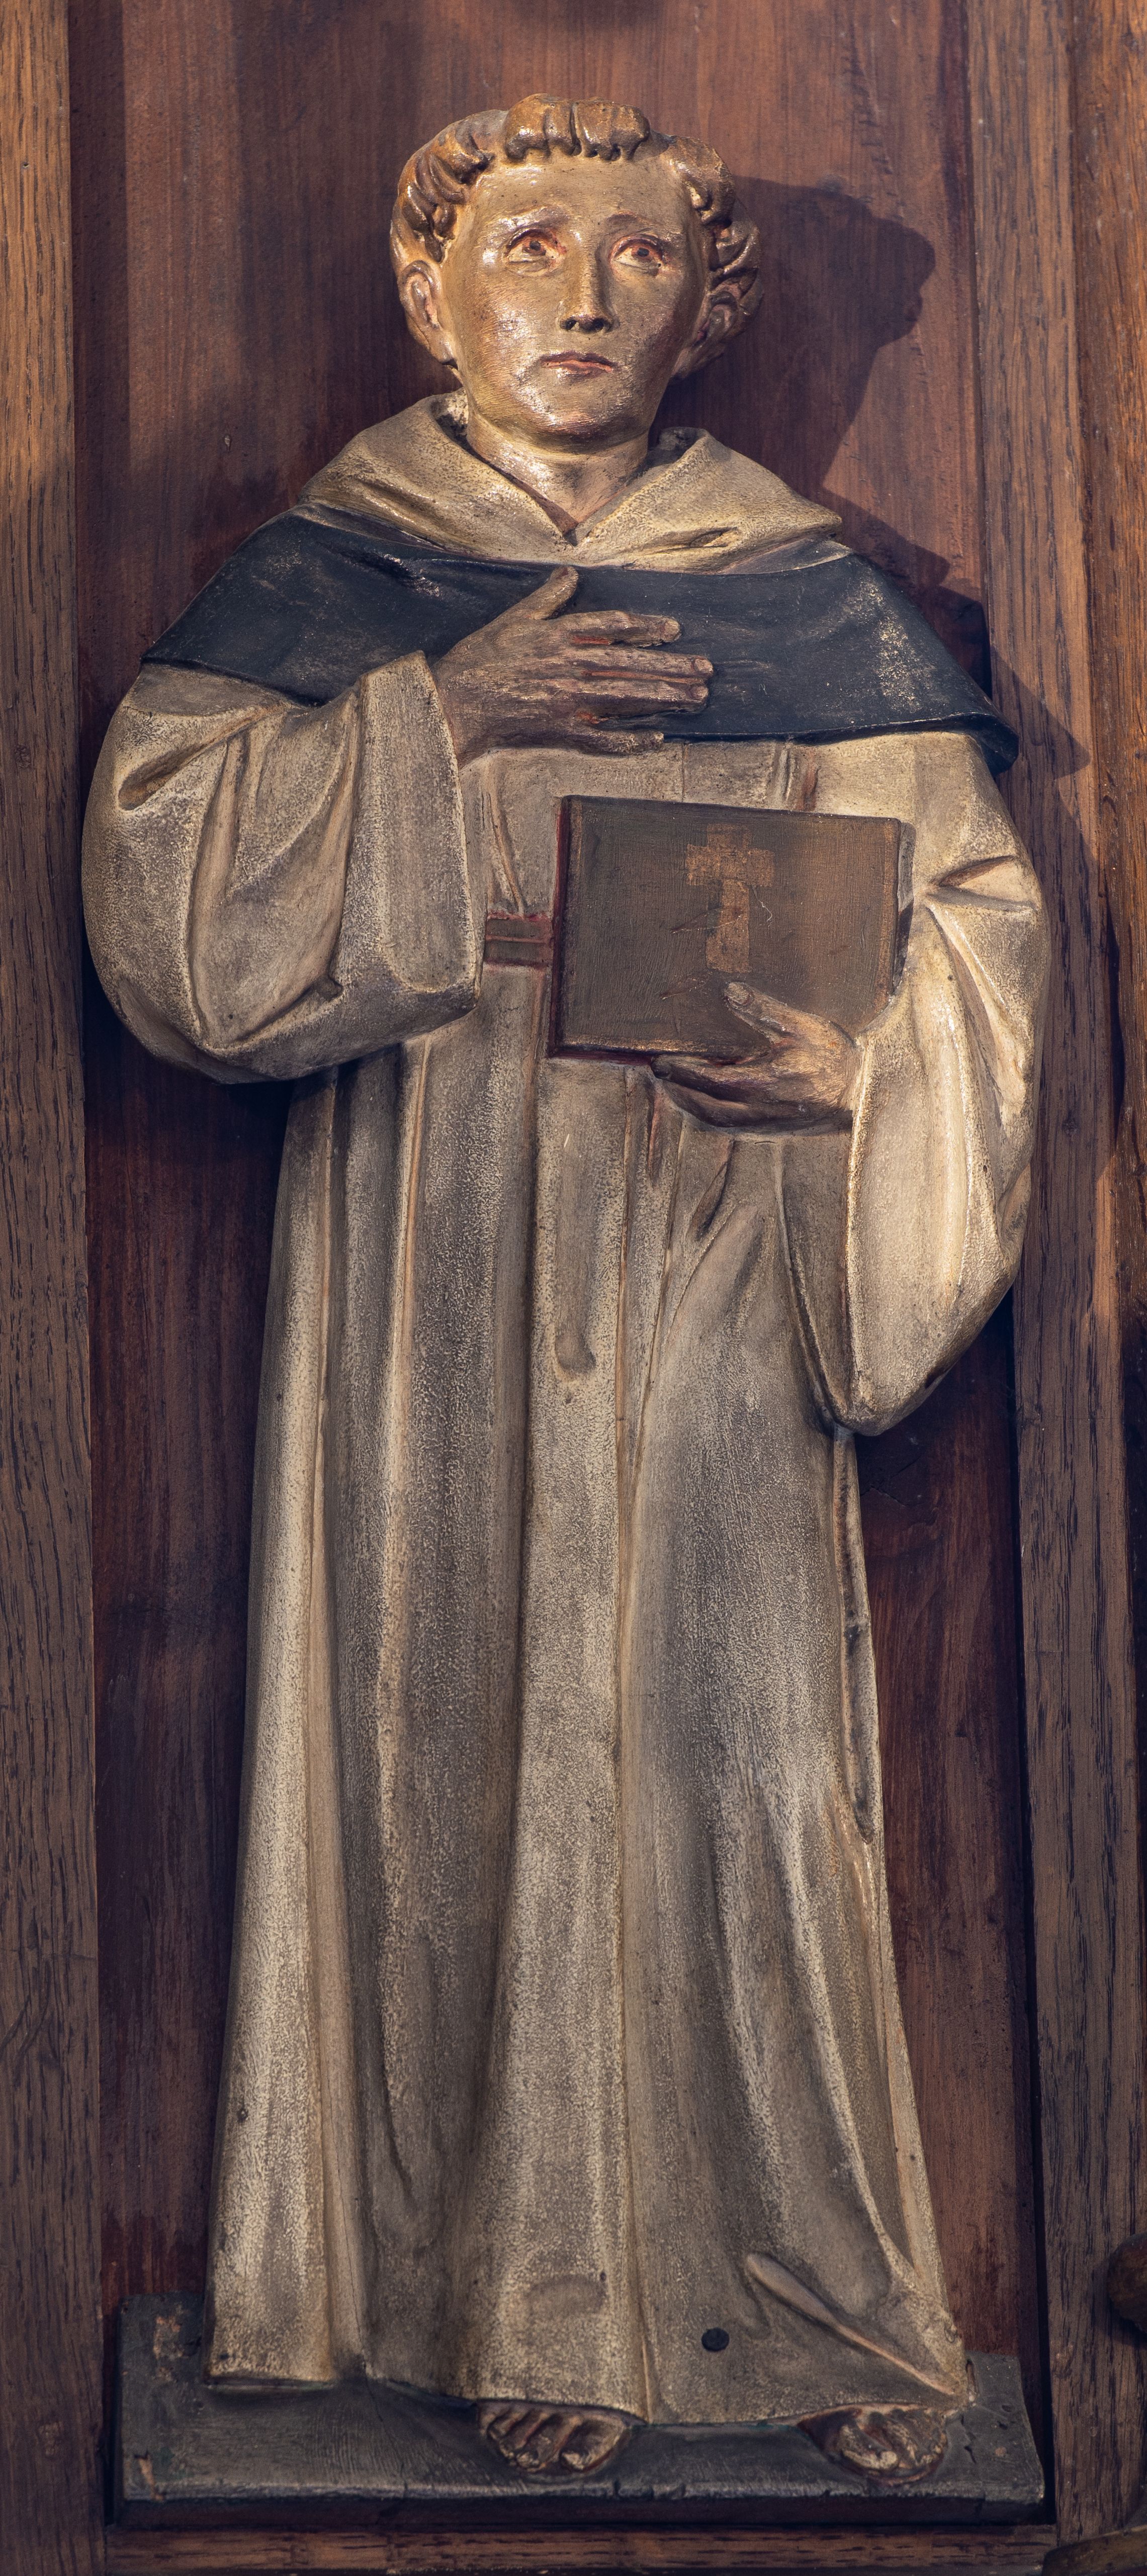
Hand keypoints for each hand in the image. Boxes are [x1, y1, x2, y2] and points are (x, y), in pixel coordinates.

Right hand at [430, 567, 711, 764]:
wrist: (456, 702)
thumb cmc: (480, 660)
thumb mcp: (513, 620)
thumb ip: (547, 599)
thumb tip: (569, 574)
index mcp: (561, 636)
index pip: (614, 627)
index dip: (647, 628)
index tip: (675, 631)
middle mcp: (571, 667)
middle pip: (632, 665)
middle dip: (673, 667)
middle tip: (706, 670)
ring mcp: (569, 701)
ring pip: (627, 698)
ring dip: (665, 699)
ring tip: (696, 699)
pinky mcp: (561, 731)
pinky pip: (603, 739)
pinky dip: (631, 741)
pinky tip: (657, 739)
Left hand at [654, 982, 859, 1130]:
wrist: (863, 1093)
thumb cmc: (835, 1057)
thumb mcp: (802, 1025)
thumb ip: (764, 1009)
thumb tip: (729, 991)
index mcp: (763, 1084)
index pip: (709, 1080)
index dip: (681, 1072)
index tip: (660, 1062)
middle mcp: (758, 1110)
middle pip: (703, 1107)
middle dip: (678, 1091)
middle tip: (660, 1073)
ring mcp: (763, 1124)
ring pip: (714, 1121)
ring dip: (690, 1105)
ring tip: (674, 1086)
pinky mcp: (769, 1130)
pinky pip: (729, 1127)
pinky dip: (709, 1114)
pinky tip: (704, 1100)